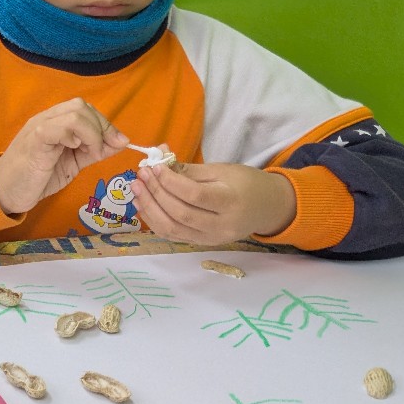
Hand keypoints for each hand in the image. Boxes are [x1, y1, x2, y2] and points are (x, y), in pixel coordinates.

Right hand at [0, 98, 129, 214]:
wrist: (5, 192)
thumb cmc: (35, 178)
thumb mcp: (72, 163)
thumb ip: (94, 151)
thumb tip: (121, 142)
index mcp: (55, 122)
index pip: (85, 109)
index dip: (106, 124)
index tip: (119, 143)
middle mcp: (47, 119)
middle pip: (82, 106)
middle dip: (102, 127)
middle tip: (102, 151)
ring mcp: (40, 127)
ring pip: (75, 113)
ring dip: (92, 134)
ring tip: (90, 154)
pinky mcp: (35, 140)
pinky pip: (59, 127)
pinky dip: (75, 136)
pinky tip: (74, 150)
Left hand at [130, 160, 295, 244]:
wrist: (267, 207)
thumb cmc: (246, 183)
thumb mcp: (222, 170)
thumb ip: (189, 169)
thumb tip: (158, 159)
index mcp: (231, 202)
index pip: (194, 195)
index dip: (170, 182)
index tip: (154, 167)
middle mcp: (222, 226)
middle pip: (180, 213)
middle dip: (155, 193)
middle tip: (141, 174)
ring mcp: (211, 239)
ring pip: (172, 228)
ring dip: (149, 207)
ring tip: (136, 188)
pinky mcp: (202, 243)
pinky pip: (172, 235)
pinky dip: (154, 220)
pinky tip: (142, 203)